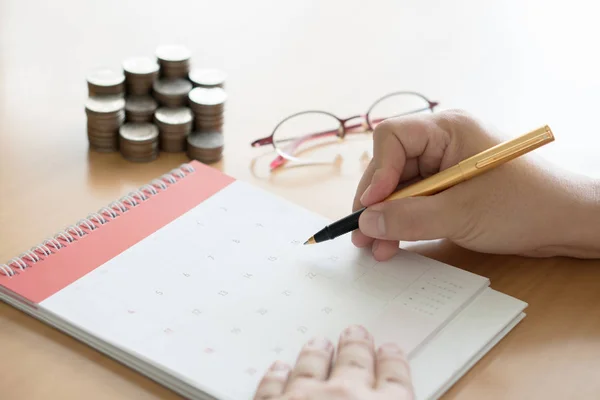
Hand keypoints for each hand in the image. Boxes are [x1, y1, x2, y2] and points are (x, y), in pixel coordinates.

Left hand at [253, 325, 413, 399]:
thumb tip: (398, 396)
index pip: (396, 379)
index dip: (393, 363)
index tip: (391, 351)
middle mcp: (347, 396)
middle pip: (354, 362)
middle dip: (355, 345)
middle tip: (354, 332)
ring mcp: (306, 398)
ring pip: (312, 365)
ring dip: (315, 352)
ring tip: (318, 342)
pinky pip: (274, 387)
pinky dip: (277, 376)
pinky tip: (278, 368)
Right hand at [352, 109, 599, 259]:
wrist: (567, 224)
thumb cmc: (525, 206)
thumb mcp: (461, 214)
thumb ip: (409, 218)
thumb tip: (366, 223)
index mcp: (448, 129)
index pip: (393, 137)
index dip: (376, 171)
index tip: (371, 205)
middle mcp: (442, 142)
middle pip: (391, 164)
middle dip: (376, 200)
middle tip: (363, 234)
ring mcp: (445, 166)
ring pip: (400, 187)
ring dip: (386, 216)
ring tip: (374, 246)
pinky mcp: (449, 188)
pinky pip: (415, 200)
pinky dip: (403, 221)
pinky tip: (392, 243)